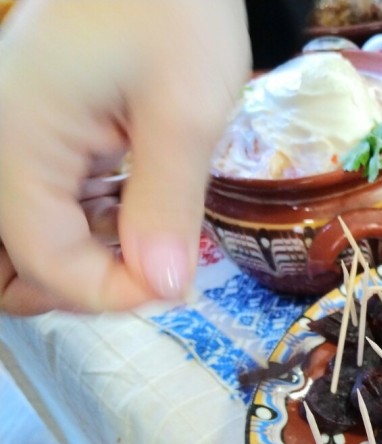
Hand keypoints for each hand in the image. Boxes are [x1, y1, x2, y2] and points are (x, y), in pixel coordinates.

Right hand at [0, 0, 250, 314]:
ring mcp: (22, 141)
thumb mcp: (182, 111)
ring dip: (97, 256)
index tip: (176, 288)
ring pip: (41, 238)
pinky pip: (58, 204)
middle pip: (24, 259)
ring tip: (158, 240)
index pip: (45, 262)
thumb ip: (166, 205)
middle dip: (90, 283)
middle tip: (160, 271)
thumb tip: (164, 288)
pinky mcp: (46, 135)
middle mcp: (5, 148)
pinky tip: (146, 209)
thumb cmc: (172, 9)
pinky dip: (100, 224)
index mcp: (19, 144)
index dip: (111, 294)